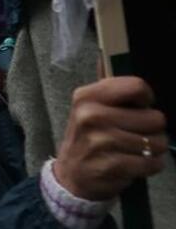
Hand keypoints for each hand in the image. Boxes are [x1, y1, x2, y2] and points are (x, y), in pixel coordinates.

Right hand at [54, 77, 166, 201]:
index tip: (138, 108)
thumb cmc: (88, 138)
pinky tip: (135, 163)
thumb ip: (106, 87)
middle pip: (154, 118)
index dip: (146, 100)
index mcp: (87, 96)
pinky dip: (150, 165)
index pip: (137, 87)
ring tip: (135, 150)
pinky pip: (152, 163)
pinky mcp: (112, 166)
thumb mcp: (88, 108)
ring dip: (153, 149)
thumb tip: (106, 53)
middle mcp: (91, 116)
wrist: (71, 175)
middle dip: (152, 129)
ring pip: (157, 142)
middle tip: (135, 134)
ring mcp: (101, 142)